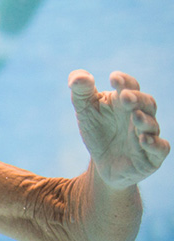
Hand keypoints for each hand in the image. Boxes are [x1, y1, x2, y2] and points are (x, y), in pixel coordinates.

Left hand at [69, 70, 168, 188]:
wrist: (101, 162)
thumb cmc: (97, 130)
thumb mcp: (84, 109)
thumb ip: (81, 90)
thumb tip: (80, 77)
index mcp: (124, 101)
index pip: (130, 86)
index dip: (124, 81)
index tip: (114, 78)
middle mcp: (140, 115)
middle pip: (147, 103)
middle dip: (137, 99)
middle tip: (125, 96)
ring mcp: (148, 135)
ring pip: (152, 125)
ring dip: (145, 120)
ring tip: (135, 116)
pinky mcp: (151, 156)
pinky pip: (160, 148)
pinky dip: (154, 144)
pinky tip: (144, 140)